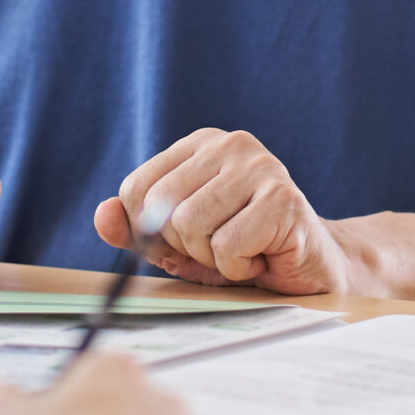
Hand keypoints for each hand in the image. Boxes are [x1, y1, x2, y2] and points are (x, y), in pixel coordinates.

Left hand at [95, 128, 354, 294]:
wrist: (312, 270)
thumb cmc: (242, 252)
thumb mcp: (179, 244)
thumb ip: (137, 229)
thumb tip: (102, 216)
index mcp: (201, 145)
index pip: (136, 188)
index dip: (152, 231)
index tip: (190, 238)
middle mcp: (231, 144)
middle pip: (161, 208)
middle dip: (185, 246)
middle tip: (222, 248)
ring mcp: (261, 166)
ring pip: (190, 225)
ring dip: (213, 258)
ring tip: (244, 249)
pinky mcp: (283, 198)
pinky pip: (227, 247)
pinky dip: (239, 267)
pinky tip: (264, 257)